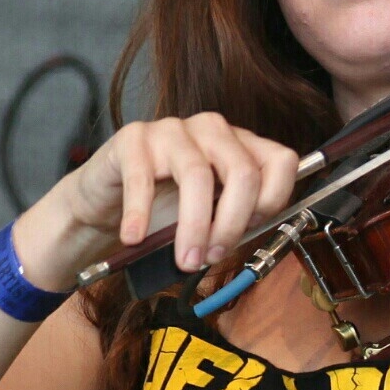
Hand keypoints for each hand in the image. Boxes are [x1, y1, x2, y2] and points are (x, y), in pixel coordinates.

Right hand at [26, 113, 300, 287]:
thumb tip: (248, 245)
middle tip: (214, 258)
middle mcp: (213, 130)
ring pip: (197, 175)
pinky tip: (135, 236)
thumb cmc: (164, 207)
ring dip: (194, 226)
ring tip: (185, 260)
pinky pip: (143, 177)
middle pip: (243, 172)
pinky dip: (140, 213)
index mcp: (241, 145)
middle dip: (232, 224)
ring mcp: (173, 129)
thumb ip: (233, 222)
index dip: (274, 200)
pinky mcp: (134, 138)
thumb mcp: (210, 215)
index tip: (252, 232)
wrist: (108, 199)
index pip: (282, 161)